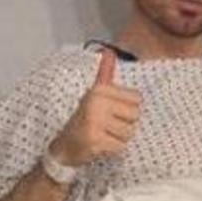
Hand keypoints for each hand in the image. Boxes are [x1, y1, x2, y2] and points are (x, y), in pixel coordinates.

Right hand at [49, 49, 141, 166]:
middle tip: (107, 126)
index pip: (137, 98)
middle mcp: (96, 101)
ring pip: (130, 132)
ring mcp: (94, 120)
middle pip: (135, 115)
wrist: (64, 147)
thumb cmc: (85, 121)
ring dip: (119, 138)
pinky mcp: (94, 139)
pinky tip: (100, 145)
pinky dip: (113, 149)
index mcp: (99, 89)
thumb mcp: (94, 96)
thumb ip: (104, 75)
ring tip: (103, 135)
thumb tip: (109, 51)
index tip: (111, 112)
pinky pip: (121, 146)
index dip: (128, 109)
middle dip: (125, 125)